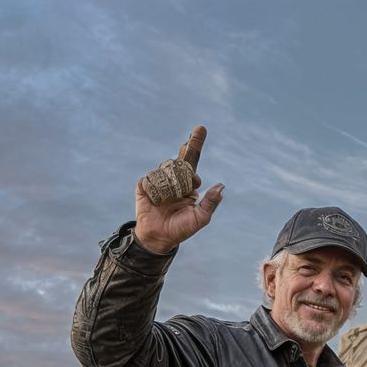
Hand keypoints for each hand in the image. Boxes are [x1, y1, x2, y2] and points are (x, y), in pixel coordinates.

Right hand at [134, 125, 223, 254]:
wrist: (159, 237)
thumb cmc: (181, 229)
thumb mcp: (200, 218)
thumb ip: (210, 202)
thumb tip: (222, 186)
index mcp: (188, 185)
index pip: (194, 165)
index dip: (196, 154)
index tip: (198, 159)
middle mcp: (175, 180)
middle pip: (183, 158)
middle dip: (192, 144)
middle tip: (201, 129)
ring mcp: (160, 181)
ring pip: (166, 167)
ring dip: (171, 179)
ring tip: (171, 196)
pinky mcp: (145, 186)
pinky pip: (150, 179)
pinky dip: (155, 187)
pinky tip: (156, 199)